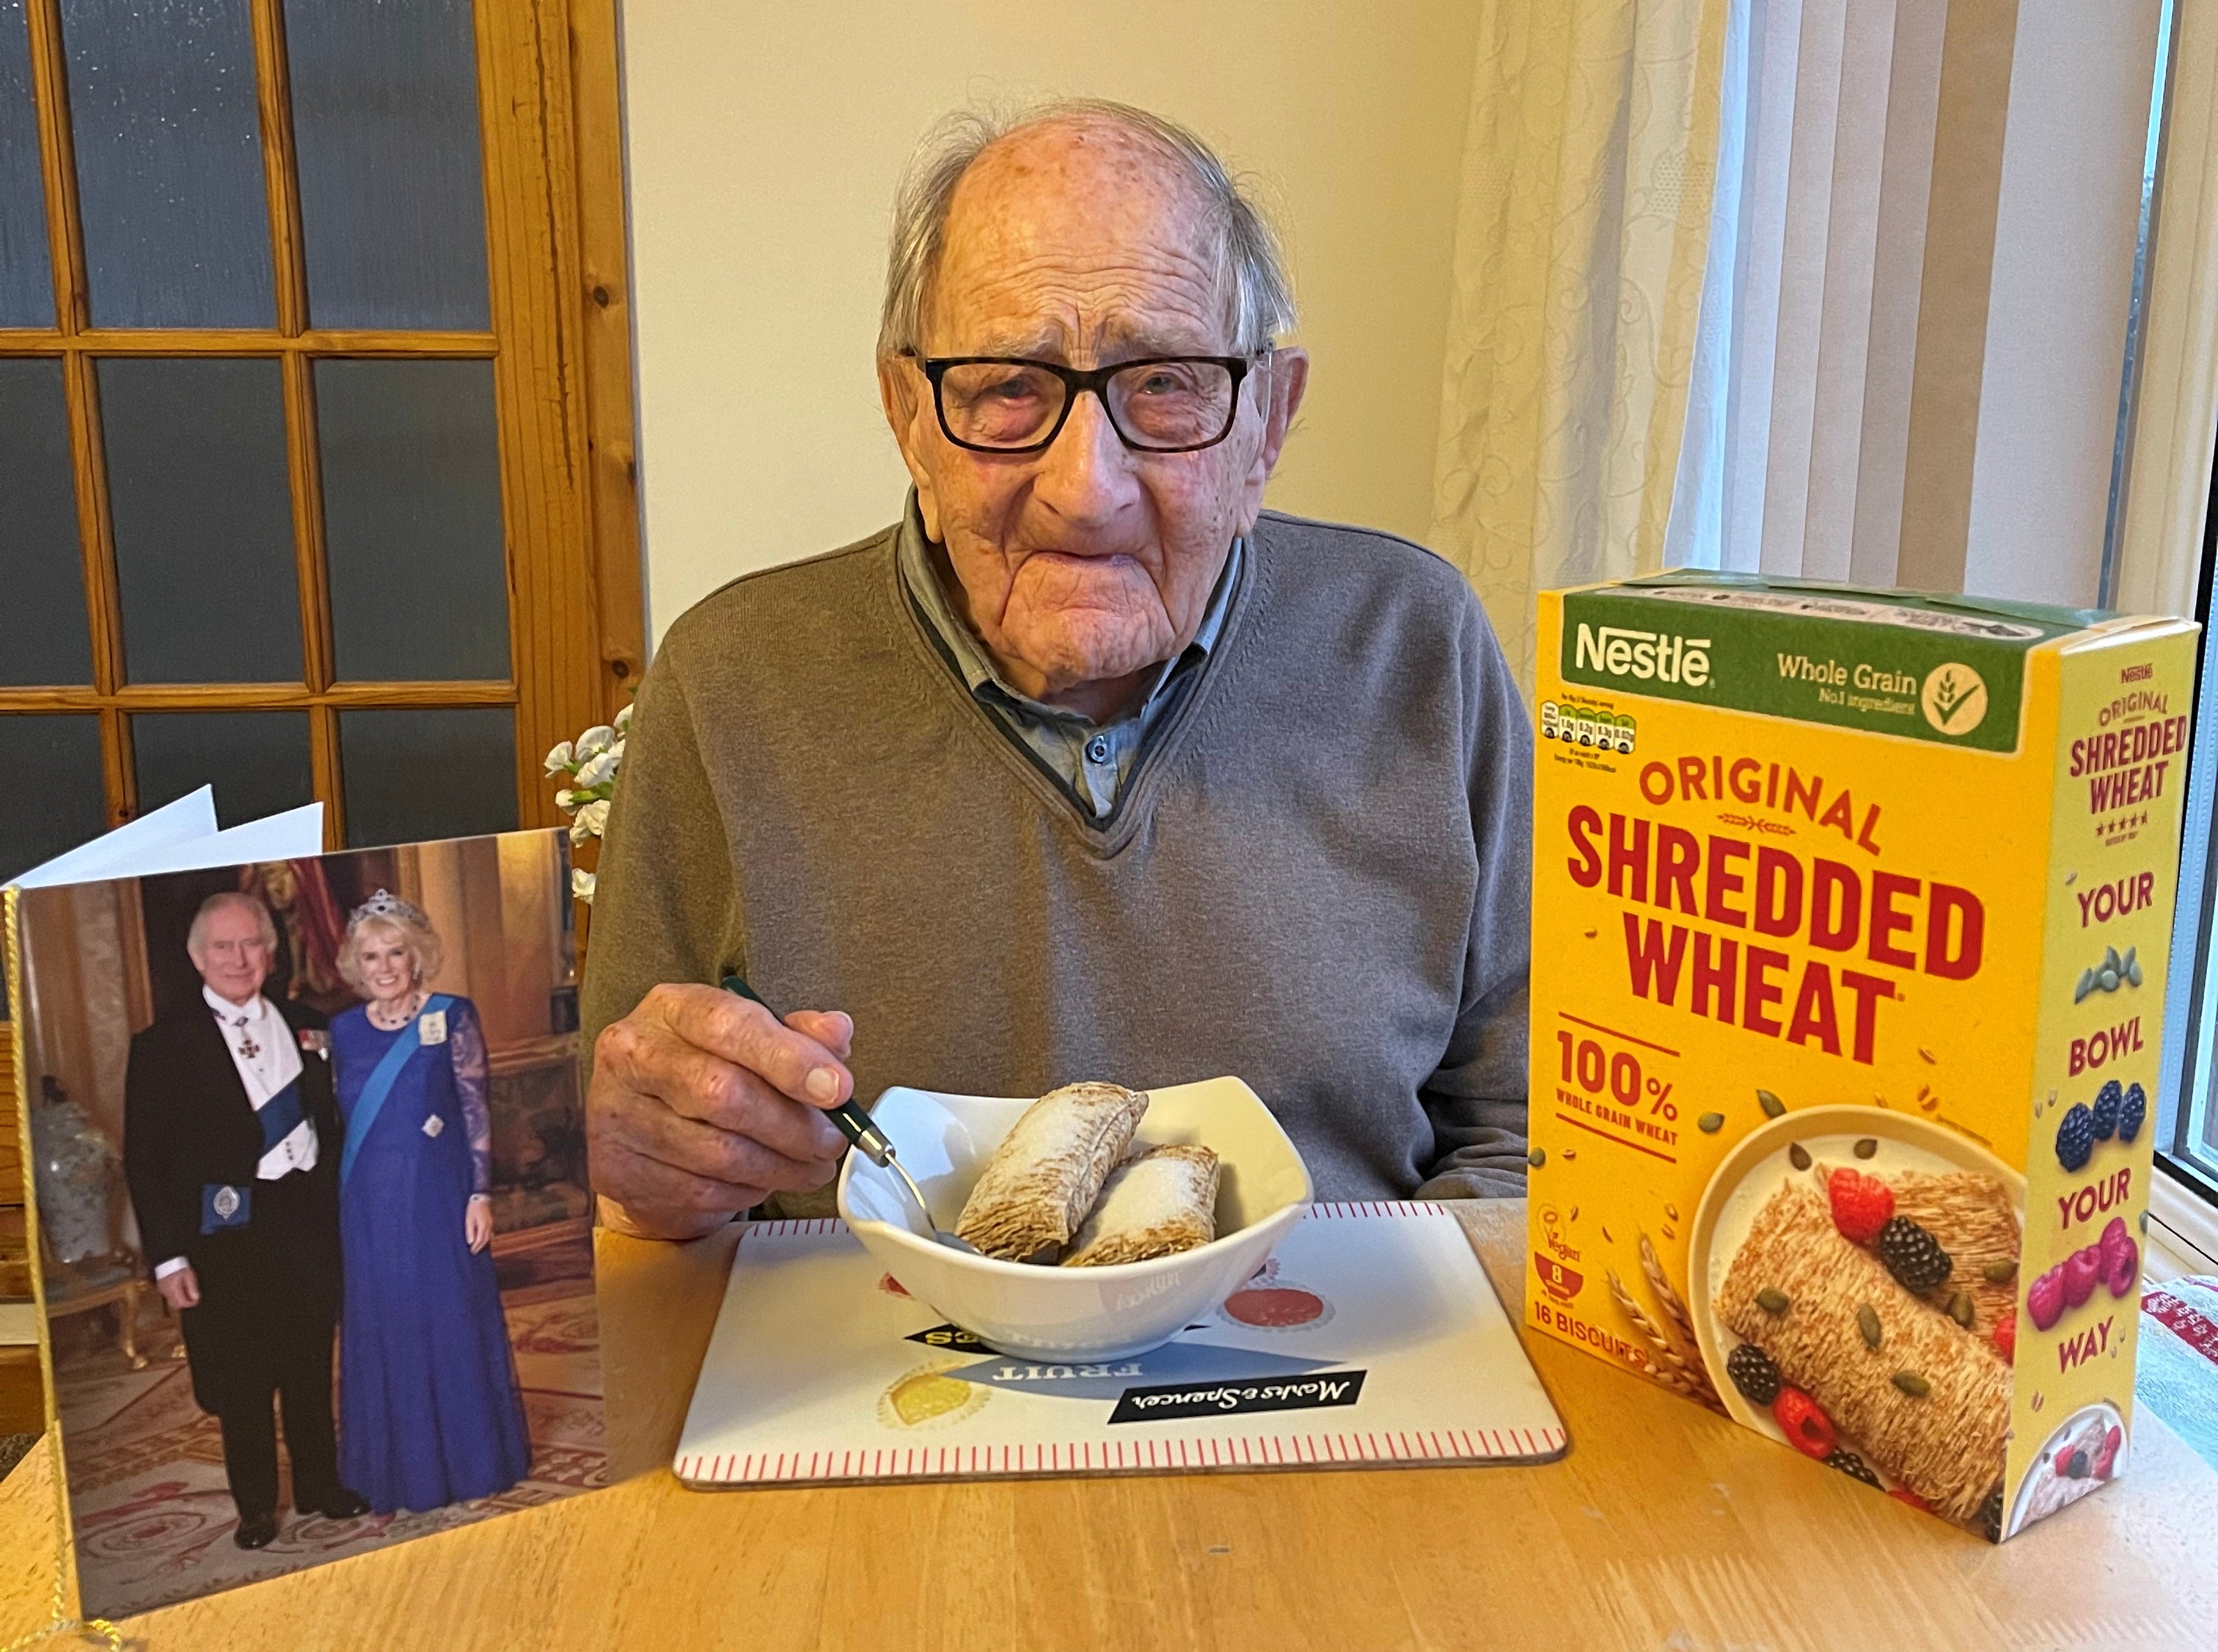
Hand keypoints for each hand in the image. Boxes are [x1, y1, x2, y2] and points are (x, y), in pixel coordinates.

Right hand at [156, 1266, 199, 1311]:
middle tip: (192, 1297)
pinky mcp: (160, 1287)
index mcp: (173, 1289)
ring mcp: (162, 1290)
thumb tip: (196, 1298)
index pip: (182, 1303)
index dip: (191, 1303)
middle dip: (184, 1303)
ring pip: (171, 1301)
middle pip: (176, 1305)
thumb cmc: (179, 1266)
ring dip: (179, 1299)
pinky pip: (168, 1296)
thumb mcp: (189, 1275)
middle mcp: (166, 1292)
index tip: (196, 1300)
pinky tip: (179, 1287)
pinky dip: (175, 1295)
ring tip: (186, 1290)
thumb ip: (192, 1288)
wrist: (166, 1258)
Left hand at [465, 1197, 493, 1253]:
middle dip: (480, 1247)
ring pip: (488, 1236)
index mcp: (483, 1226)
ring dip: (483, 1243)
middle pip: (485, 1240)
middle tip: (474, 1252)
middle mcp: (488, 1226)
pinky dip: (487, 1238)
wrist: (481, 1198)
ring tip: (478, 1247)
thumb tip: (470, 1242)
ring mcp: (491, 1223)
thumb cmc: (473, 1208)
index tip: (471, 1251)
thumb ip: (470, 1231)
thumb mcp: (469, 1219)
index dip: (475, 1247)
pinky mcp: (491, 1221)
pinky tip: (484, 1239)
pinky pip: (490, 1232)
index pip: (479, 1240)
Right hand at [588, 983, 853, 1240]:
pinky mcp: (621, 1171)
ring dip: (782, 1166)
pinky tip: (765, 1179)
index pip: (729, 1025)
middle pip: (723, 1093)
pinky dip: (749, 1190)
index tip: (837, 1088)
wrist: (637, 1121)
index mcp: (671, 1009)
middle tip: (833, 1139)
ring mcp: (621, 1116)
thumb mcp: (749, 1034)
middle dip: (794, 1125)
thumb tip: (836, 1034)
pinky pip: (704, 1191)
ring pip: (719, 1153)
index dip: (789, 1058)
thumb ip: (797, 1032)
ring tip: (810, 1164)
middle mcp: (635, 1056)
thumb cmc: (702, 1067)